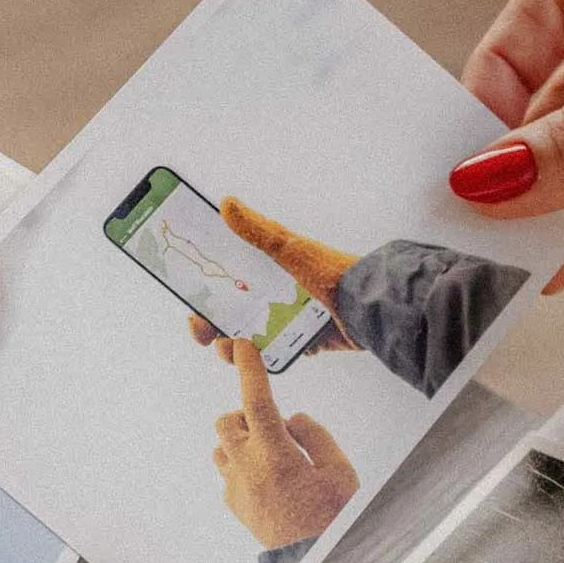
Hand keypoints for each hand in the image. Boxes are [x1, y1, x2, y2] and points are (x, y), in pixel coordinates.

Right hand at [187, 197, 360, 352]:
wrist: (371, 306)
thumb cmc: (330, 273)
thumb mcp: (289, 249)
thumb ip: (258, 231)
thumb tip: (226, 203)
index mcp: (271, 270)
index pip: (228, 281)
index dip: (206, 296)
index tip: (192, 308)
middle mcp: (279, 293)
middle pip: (234, 314)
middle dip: (214, 327)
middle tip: (205, 336)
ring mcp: (291, 319)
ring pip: (252, 339)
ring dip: (236, 348)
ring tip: (235, 349)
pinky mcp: (306, 341)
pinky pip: (280, 353)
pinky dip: (267, 358)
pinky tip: (261, 360)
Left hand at [211, 338, 359, 547]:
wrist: (315, 562)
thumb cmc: (333, 517)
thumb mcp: (339, 471)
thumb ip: (315, 435)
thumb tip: (292, 419)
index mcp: (276, 455)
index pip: (257, 400)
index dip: (250, 369)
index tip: (243, 348)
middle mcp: (248, 468)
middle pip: (227, 420)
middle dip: (247, 416)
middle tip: (275, 430)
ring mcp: (236, 488)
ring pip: (221, 447)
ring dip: (241, 441)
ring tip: (271, 456)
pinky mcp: (234, 505)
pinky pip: (227, 473)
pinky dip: (243, 467)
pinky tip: (269, 482)